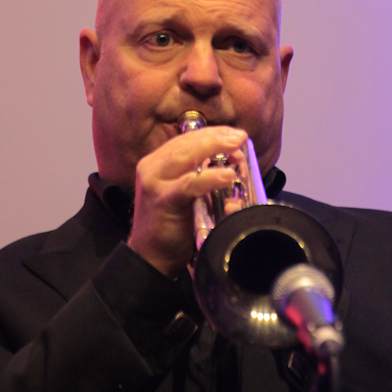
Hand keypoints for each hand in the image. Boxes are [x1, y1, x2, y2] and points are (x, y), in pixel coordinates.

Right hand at [127, 126, 247, 277]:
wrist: (151, 257)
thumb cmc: (172, 225)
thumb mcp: (190, 195)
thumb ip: (205, 179)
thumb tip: (233, 169)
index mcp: (159, 162)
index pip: (187, 140)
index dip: (212, 134)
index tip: (234, 134)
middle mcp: (153, 167)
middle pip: (187, 143)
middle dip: (216, 136)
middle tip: (240, 136)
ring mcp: (155, 181)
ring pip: (186, 155)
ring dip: (214, 148)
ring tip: (237, 148)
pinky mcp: (162, 199)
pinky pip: (189, 184)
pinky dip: (210, 178)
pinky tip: (227, 175)